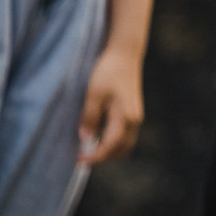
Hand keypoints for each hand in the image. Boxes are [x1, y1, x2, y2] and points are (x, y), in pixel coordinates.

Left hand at [78, 44, 145, 164]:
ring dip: (109, 152)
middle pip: (121, 151)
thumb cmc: (109, 71)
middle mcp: (134, 121)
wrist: (125, 55)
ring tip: (89, 149)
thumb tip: (85, 138)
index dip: (95, 157)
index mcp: (125, 118)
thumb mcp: (94, 93)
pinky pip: (125, 137)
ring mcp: (136, 118)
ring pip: (125, 145)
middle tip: (83, 157)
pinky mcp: (133, 113)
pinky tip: (98, 136)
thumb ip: (90, 117)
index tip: (79, 160)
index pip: (110, 146)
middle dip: (103, 158)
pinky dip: (113, 143)